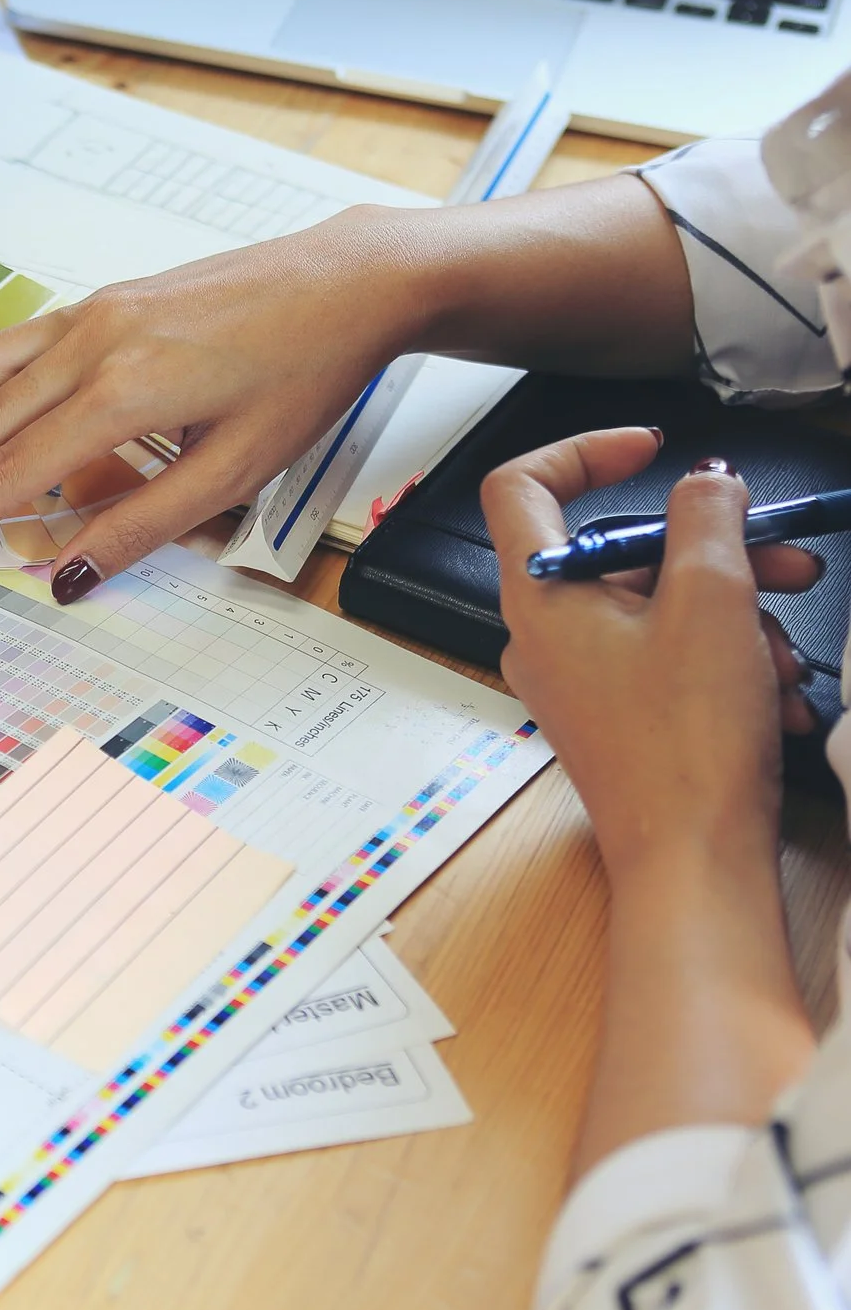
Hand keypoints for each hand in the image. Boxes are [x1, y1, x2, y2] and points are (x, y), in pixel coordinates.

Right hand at [0, 207, 425, 593]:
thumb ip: (141, 527)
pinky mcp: (100, 302)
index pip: (7, 472)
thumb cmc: (304, 373)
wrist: (345, 283)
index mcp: (121, 392)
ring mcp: (89, 314)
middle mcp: (89, 344)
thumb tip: (67, 577)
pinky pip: (15, 348)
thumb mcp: (233, 472)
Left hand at [483, 430, 820, 881]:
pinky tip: (776, 696)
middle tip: (788, 559)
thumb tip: (706, 481)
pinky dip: (728, 662)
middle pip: (622, 553)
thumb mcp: (711, 601)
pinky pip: (670, 658)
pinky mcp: (615, 714)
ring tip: (784, 657)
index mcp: (539, 596)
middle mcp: (544, 635)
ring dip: (737, 616)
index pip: (521, 486)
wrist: (693, 860)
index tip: (652, 449)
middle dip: (717, 552)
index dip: (583, 450)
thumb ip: (707, 519)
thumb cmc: (686, 745)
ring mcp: (577, 678)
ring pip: (660, 608)